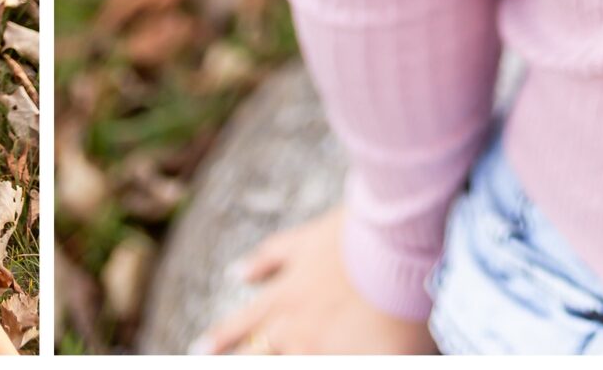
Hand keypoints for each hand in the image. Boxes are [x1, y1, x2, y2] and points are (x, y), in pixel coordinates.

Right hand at [191, 210, 432, 354]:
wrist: (400, 250)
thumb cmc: (402, 314)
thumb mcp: (390, 361)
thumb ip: (363, 363)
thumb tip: (351, 360)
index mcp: (313, 354)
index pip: (277, 368)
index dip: (260, 366)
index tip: (235, 366)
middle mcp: (292, 323)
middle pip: (255, 352)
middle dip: (233, 362)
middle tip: (200, 362)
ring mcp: (294, 282)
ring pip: (250, 313)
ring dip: (223, 333)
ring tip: (200, 348)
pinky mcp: (305, 245)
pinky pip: (271, 257)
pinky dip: (254, 266)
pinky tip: (238, 272)